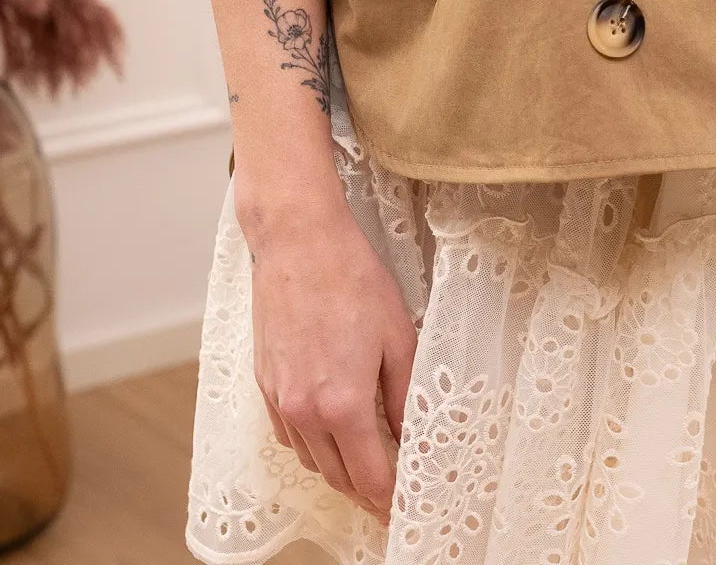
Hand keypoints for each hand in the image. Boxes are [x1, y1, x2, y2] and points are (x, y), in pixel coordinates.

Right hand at [240, 181, 416, 520]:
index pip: (369, 476)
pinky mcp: (264, 383)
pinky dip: (310, 445)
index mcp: (342, 404)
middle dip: (364, 492)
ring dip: (336, 470)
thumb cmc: (351, 278)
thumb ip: (405, 396)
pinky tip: (328, 433)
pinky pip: (288, 434)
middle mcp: (305, 411)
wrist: (298, 241)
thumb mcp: (398, 336)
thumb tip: (412, 436)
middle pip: (336, 476)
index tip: (400, 513)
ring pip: (309, 459)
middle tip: (387, 497)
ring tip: (363, 467)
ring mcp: (280, 399)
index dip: (387, 502)